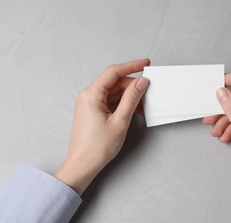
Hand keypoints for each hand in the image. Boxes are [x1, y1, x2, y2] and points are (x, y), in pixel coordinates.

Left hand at [55, 59, 149, 194]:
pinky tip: (134, 109)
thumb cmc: (96, 148)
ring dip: (129, 95)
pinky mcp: (93, 111)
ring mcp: (89, 103)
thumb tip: (141, 83)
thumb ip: (132, 98)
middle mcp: (88, 96)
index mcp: (91, 94)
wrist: (82, 166)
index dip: (132, 66)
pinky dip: (123, 103)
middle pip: (114, 82)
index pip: (114, 72)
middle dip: (132, 84)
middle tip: (148, 89)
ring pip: (113, 91)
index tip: (145, 64)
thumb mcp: (120, 121)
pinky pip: (110, 100)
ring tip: (143, 102)